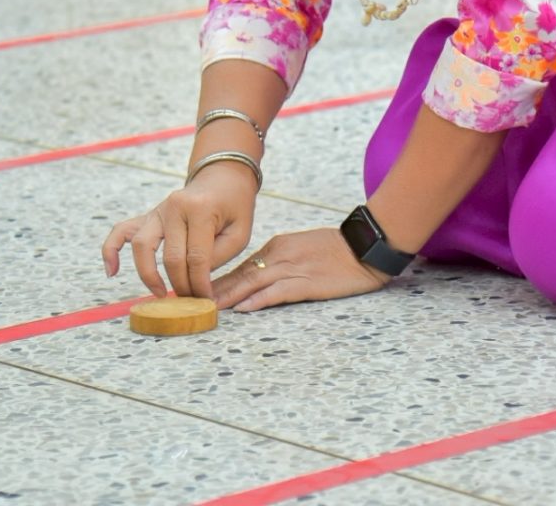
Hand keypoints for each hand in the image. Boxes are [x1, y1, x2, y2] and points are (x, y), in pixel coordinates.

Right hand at [102, 165, 258, 297]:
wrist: (221, 178)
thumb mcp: (240, 232)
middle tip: (190, 301)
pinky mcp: (147, 216)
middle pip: (170, 257)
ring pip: (142, 247)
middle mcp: (174, 207)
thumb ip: (219, 257)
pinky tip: (111, 271)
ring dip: (149, 275)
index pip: (196, 257)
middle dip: (181, 284)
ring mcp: (157, 210)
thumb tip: (195, 282)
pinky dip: (111, 250)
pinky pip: (121, 232)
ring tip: (160, 293)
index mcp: (200, 209)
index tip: (206, 300)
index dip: (200, 283)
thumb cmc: (234, 206)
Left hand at [211, 227, 390, 313]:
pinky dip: (259, 301)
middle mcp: (279, 256)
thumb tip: (255, 279)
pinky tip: (244, 308)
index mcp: (277, 247)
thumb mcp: (301, 248)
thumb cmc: (337, 249)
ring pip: (253, 283)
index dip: (217, 280)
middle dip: (214, 290)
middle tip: (189, 302)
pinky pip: (278, 292)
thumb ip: (278, 261)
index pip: (240, 266)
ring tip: (206, 308)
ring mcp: (293, 269)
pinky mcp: (308, 283)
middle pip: (240, 275)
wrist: (366, 246)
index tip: (196, 290)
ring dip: (228, 297)